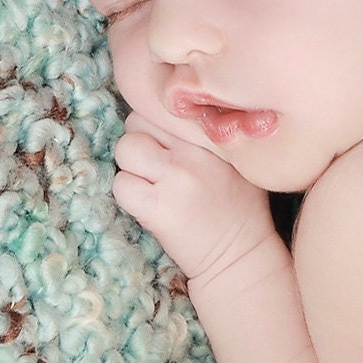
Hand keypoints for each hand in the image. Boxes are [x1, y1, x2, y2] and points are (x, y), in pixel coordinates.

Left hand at [113, 113, 276, 281]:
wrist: (240, 256)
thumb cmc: (241, 204)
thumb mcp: (237, 156)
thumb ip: (210, 131)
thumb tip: (177, 111)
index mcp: (212, 135)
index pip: (163, 106)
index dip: (157, 122)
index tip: (164, 140)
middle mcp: (193, 152)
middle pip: (138, 121)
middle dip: (141, 139)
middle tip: (156, 162)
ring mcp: (175, 179)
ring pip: (126, 149)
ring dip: (131, 166)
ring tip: (151, 181)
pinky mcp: (158, 209)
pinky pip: (122, 185)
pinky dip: (128, 193)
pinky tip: (147, 202)